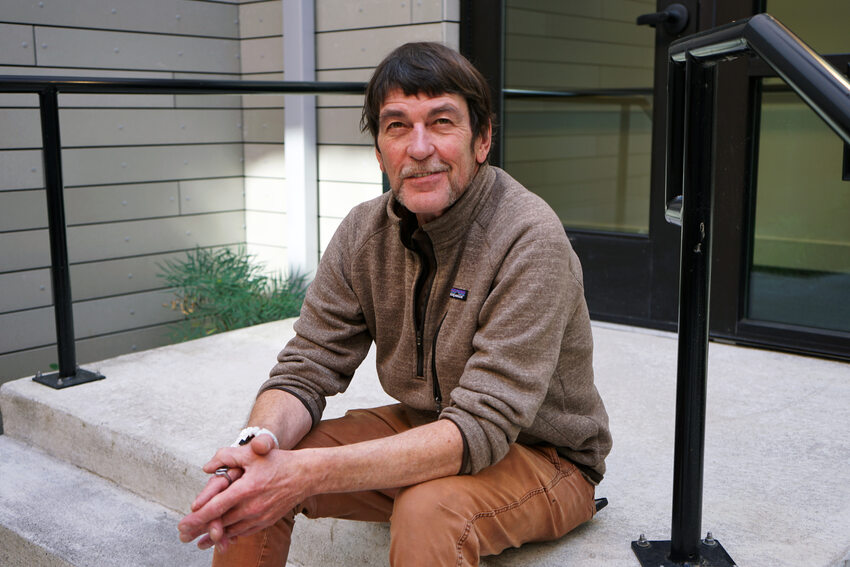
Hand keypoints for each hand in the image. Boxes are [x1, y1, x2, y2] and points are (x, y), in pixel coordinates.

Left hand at [178, 439, 309, 550]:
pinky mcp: (266, 521)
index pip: (217, 506)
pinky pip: (244, 532)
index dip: (198, 517)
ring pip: (231, 530)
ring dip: (214, 537)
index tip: (183, 524)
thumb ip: (227, 456)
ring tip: (198, 542)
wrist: (305, 475)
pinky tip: (222, 538)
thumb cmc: (278, 462)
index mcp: (247, 488)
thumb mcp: (252, 453)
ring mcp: (260, 516)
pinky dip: (231, 535)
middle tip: (183, 536)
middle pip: (220, 522)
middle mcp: (253, 506)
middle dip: (200, 530)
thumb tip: (206, 467)